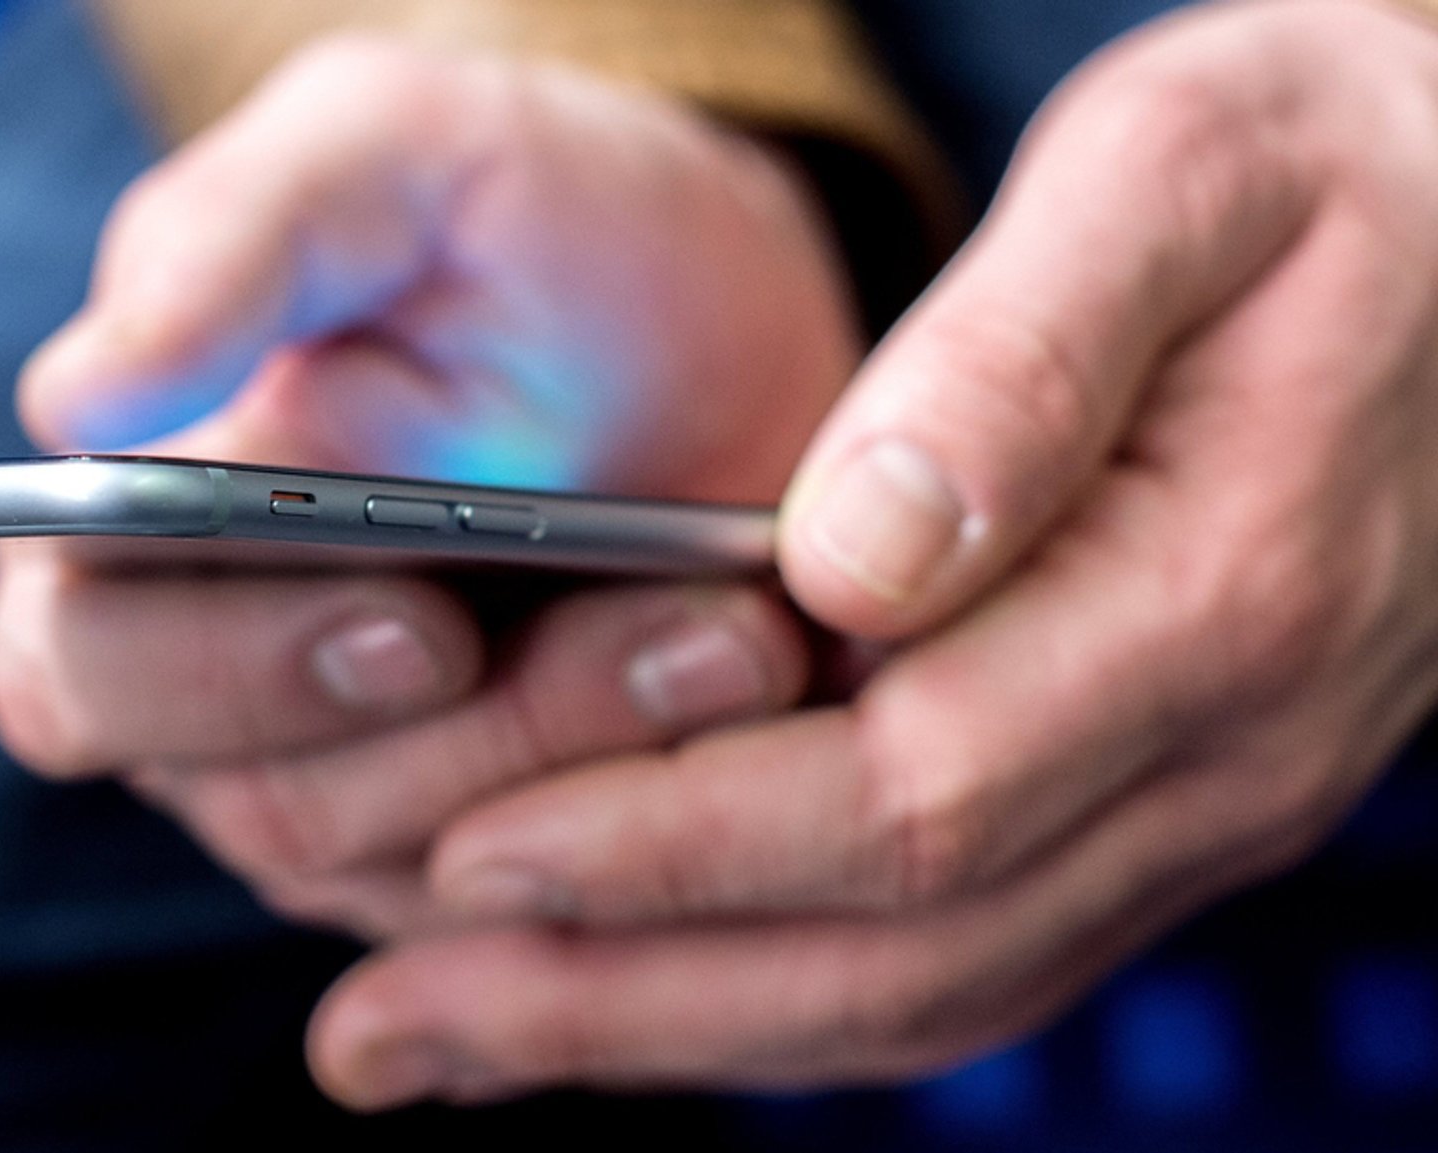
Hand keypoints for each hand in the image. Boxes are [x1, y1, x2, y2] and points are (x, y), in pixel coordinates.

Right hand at [0, 37, 859, 937]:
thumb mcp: (391, 156)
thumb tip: (75, 400)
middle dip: (492, 731)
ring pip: (437, 867)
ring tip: (746, 636)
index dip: (232, 673)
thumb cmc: (519, 222)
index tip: (419, 623)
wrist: (696, 321)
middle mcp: (204, 696)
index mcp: (115, 542)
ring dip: (606, 758)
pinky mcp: (482, 856)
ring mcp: (344, 794)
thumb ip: (230, 240)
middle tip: (676, 626)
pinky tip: (755, 705)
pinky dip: (660, 821)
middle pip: (277, 805)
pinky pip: (551, 906)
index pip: (83, 668)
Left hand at [307, 0, 1437, 1108]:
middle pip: (887, 948)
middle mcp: (1217, 754)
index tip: (475, 849)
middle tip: (386, 1024)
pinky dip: (770, 993)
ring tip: (447, 1038)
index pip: (904, 795)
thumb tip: (850, 556)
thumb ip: (1020, 362)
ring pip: (914, 993)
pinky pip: (958, 953)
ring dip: (667, 1029)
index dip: (674, 840)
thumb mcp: (1187, 173)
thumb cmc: (1339, 171)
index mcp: (1214, 600)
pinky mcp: (1155, 800)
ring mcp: (1194, 802)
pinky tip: (631, 988)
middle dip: (619, 989)